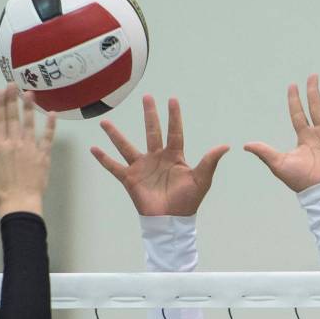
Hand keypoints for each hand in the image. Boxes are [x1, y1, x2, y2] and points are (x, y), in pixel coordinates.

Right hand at [0, 86, 55, 216]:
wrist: (20, 205)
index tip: (0, 92)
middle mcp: (15, 144)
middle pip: (13, 117)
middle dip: (12, 99)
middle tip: (13, 84)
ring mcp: (30, 149)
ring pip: (29, 124)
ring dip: (29, 108)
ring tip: (30, 93)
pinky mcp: (43, 158)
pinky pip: (47, 139)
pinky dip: (50, 126)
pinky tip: (53, 114)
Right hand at [91, 96, 228, 215]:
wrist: (171, 221)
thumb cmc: (187, 202)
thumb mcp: (202, 180)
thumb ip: (210, 161)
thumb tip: (226, 146)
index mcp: (174, 157)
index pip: (174, 131)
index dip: (174, 116)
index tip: (172, 99)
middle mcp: (156, 158)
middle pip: (151, 132)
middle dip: (149, 115)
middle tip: (147, 97)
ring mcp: (141, 168)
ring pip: (126, 146)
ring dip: (115, 134)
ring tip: (105, 122)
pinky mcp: (130, 179)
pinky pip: (114, 167)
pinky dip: (103, 158)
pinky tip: (93, 148)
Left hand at [244, 75, 319, 192]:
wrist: (318, 190)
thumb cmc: (299, 180)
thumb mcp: (278, 163)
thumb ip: (264, 152)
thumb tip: (245, 145)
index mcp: (304, 137)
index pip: (298, 114)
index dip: (295, 101)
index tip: (292, 86)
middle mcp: (319, 132)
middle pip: (316, 106)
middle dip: (314, 91)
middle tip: (313, 76)